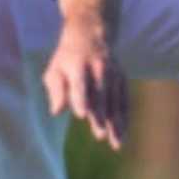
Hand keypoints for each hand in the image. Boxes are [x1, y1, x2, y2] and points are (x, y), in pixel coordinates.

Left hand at [42, 22, 127, 148]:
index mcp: (77, 65)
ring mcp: (113, 73)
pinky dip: (125, 118)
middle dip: (100, 115)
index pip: (80, 84)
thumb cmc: (66, 59)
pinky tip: (122, 134)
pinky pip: (125, 100)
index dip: (81, 99)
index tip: (82, 115)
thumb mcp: (54, 70)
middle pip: (100, 94)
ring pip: (115, 100)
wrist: (90, 35)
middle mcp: (98, 69)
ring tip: (115, 143)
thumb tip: (56, 111)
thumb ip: (55, 90)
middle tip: (100, 135)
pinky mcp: (122, 79)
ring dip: (116, 122)